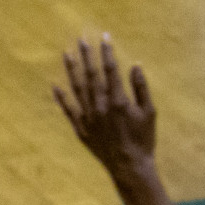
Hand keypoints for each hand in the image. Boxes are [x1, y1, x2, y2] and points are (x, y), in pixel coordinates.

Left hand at [54, 35, 156, 183]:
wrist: (130, 166)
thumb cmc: (143, 139)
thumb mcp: (149, 113)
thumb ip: (141, 88)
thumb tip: (135, 66)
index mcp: (118, 100)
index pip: (111, 70)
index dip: (107, 53)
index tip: (104, 37)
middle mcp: (100, 106)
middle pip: (91, 75)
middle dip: (87, 56)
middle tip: (82, 39)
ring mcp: (88, 117)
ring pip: (77, 88)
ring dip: (72, 70)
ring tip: (66, 54)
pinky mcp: (81, 128)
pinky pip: (68, 110)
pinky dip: (61, 97)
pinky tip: (55, 85)